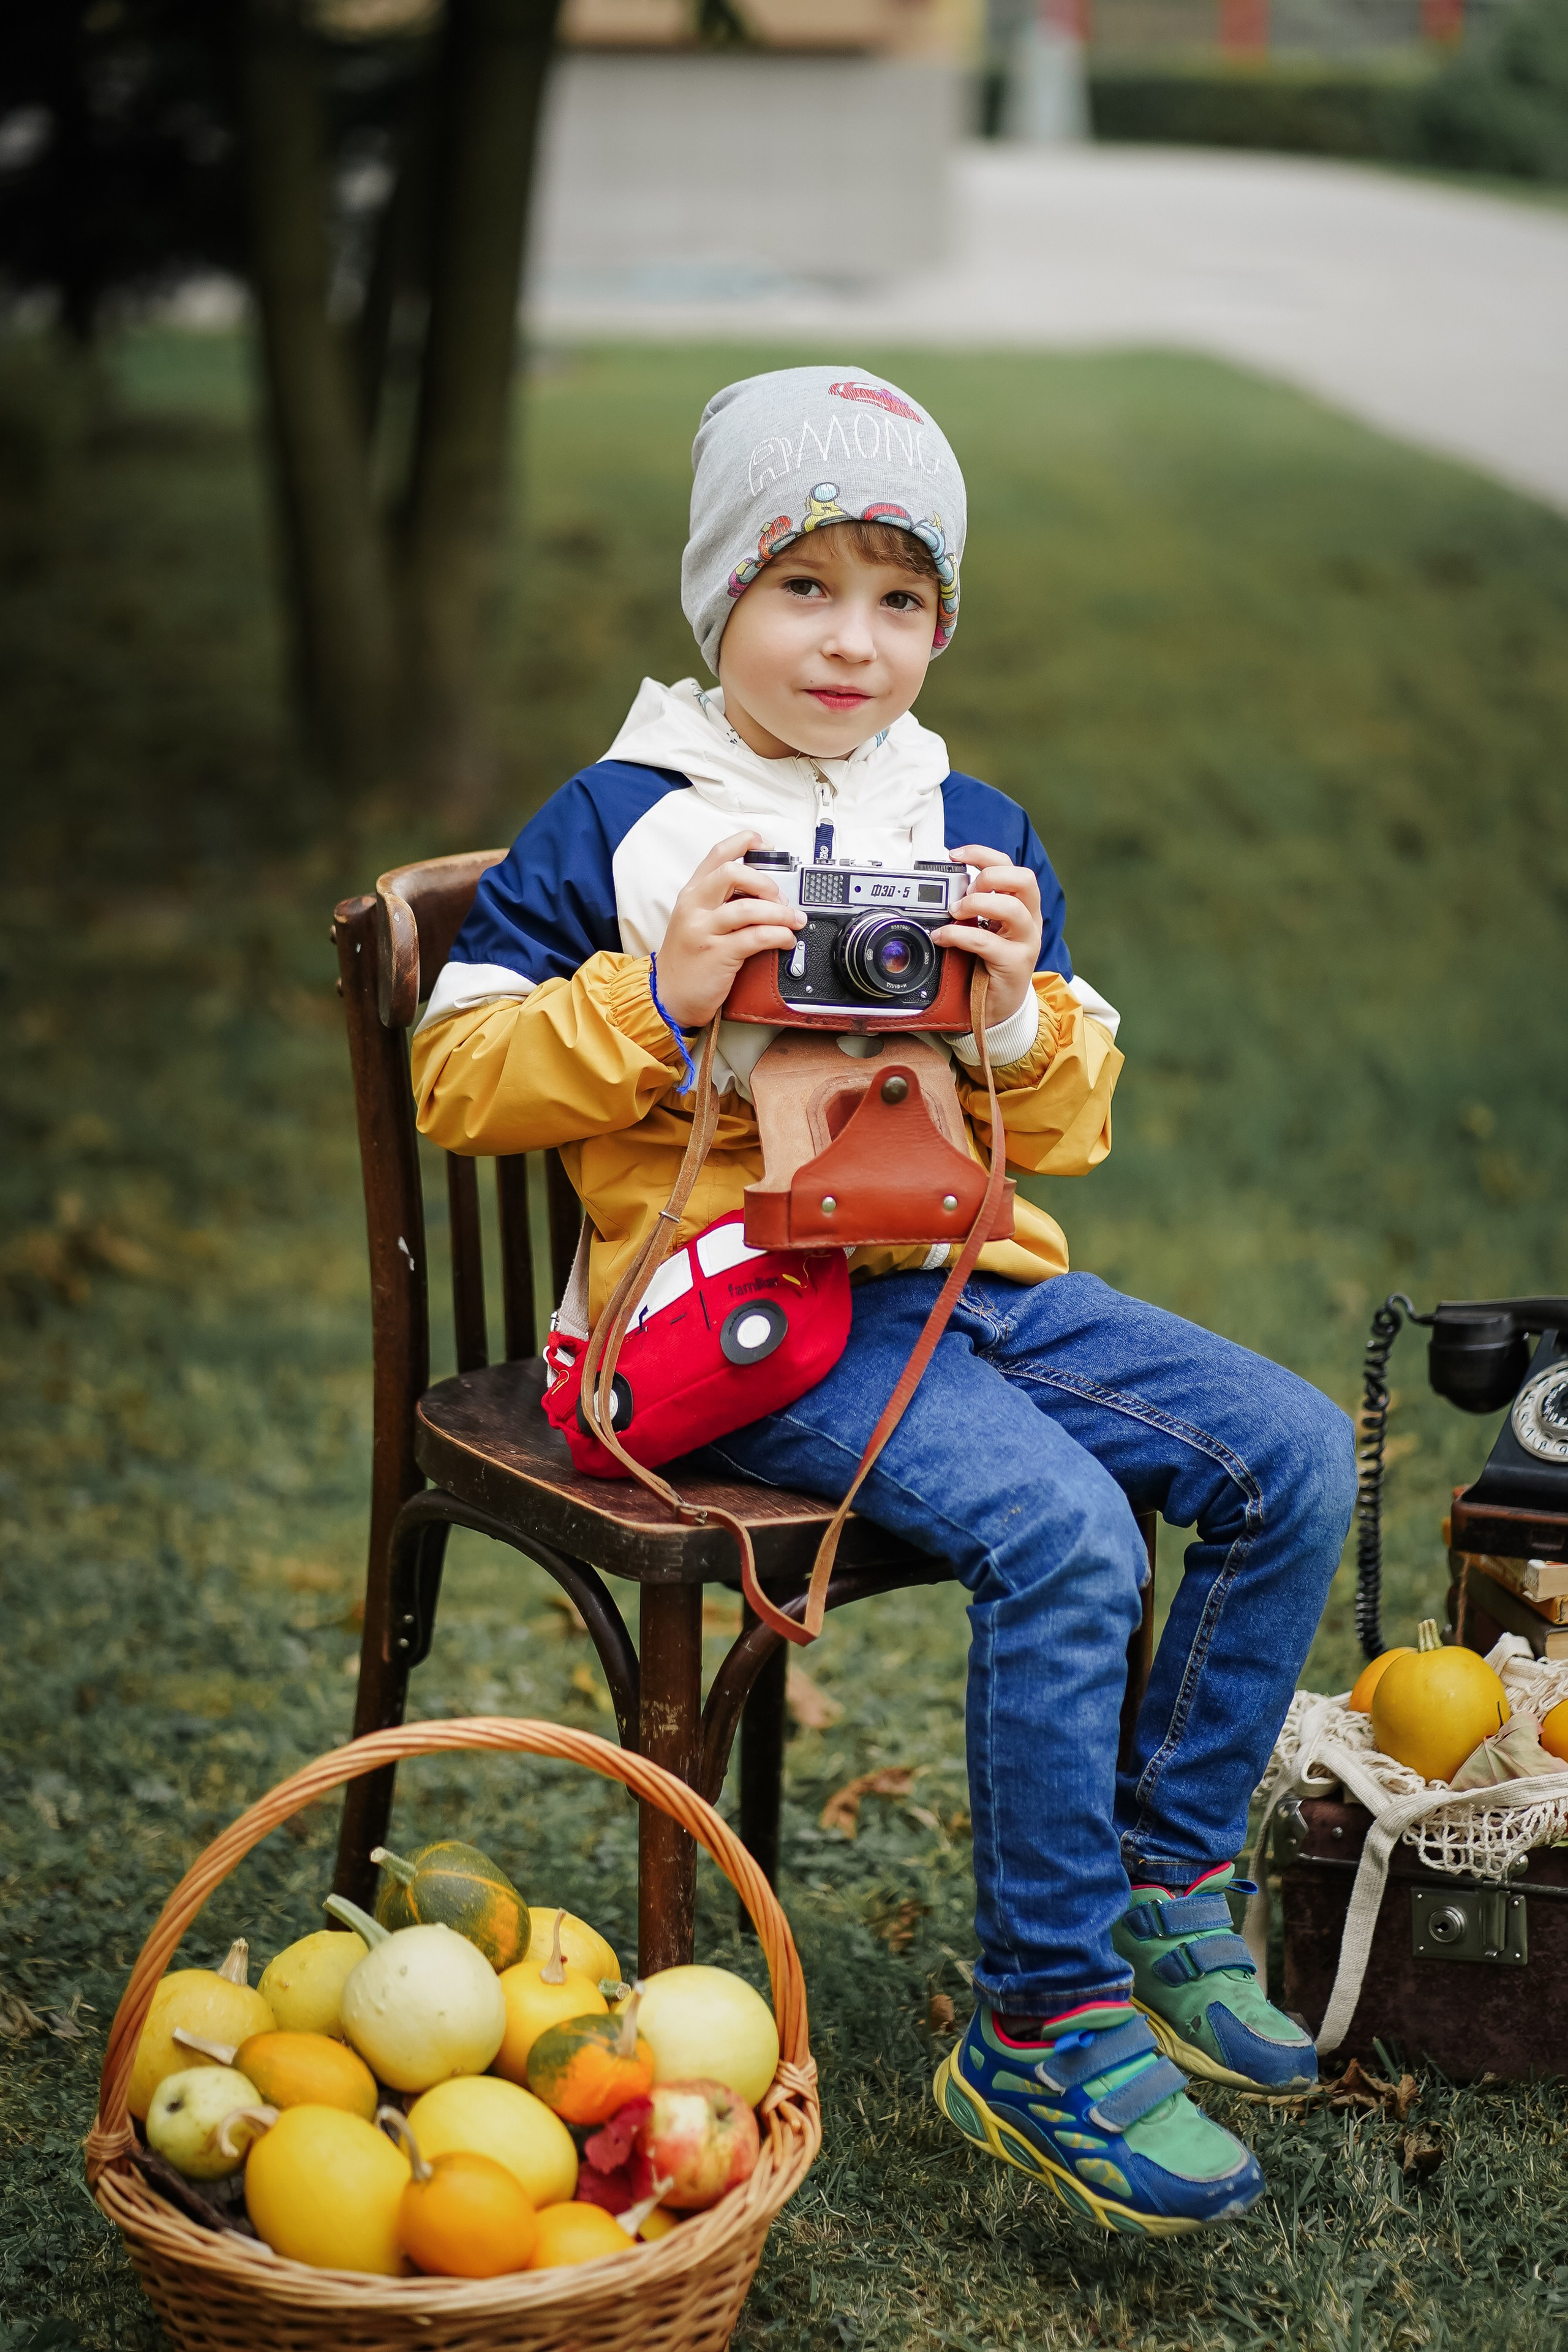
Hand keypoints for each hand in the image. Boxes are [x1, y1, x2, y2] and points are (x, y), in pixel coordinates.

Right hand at [655, 831, 804, 1029]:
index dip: (745, 842)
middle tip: (780, 897)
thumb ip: (719, 903)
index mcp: (691, 894)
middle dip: (765, 881)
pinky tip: (786, 940)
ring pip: (749, 908)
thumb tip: (760, 891)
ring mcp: (704, 931)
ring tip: (793, 921)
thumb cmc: (687, 961)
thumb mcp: (694, 922)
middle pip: (732, 873)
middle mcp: (694, 907)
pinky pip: (756, 937)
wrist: (667, 997)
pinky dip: (779, 936)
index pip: (717, 855)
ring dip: (780, 912)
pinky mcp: (717, 955)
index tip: (766, 846)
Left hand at [933, 842, 1042, 1026]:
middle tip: (964, 892)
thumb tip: (944, 890)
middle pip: (1024, 879)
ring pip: (1012, 908)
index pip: (1011, 867)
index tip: (956, 854)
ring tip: (954, 913)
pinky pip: (986, 941)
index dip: (984, 855)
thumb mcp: (983, 929)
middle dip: (989, 877)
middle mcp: (1030, 920)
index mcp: (1022, 905)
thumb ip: (973, 909)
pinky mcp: (1015, 963)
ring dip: (977, 904)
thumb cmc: (989, 965)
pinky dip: (958, 935)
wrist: (999, 1007)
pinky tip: (943, 938)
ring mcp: (1026, 942)